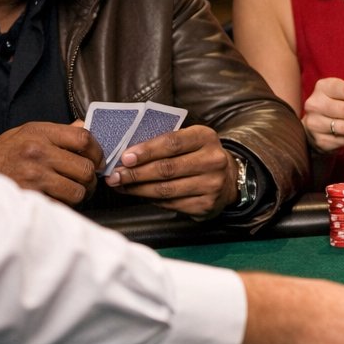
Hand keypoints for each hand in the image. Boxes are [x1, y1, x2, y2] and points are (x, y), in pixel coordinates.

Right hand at [0, 121, 103, 205]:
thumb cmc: (1, 156)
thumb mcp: (24, 134)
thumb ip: (56, 132)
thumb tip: (85, 127)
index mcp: (38, 132)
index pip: (84, 137)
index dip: (98, 151)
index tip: (98, 160)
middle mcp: (37, 152)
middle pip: (85, 167)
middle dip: (90, 179)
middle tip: (85, 182)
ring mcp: (33, 175)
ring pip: (77, 190)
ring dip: (79, 195)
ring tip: (71, 193)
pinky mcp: (29, 197)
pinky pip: (62, 205)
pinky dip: (64, 206)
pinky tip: (57, 201)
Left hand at [105, 124, 235, 217]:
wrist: (228, 178)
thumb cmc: (198, 155)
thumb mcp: (189, 140)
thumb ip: (164, 144)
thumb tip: (127, 155)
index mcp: (206, 138)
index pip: (172, 143)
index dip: (146, 151)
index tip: (125, 157)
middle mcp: (213, 160)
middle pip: (167, 168)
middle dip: (135, 173)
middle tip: (114, 176)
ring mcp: (212, 184)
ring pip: (166, 189)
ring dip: (138, 189)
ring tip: (121, 186)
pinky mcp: (206, 205)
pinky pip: (171, 204)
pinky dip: (151, 200)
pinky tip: (139, 195)